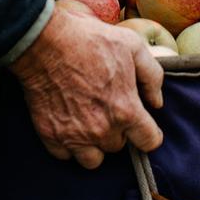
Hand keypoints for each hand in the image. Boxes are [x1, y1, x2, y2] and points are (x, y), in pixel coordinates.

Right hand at [7, 5, 163, 168]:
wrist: (43, 40)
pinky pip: (65, 155)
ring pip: (93, 160)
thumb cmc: (89, 40)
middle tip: (107, 109)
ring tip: (88, 123)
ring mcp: (74, 136)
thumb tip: (157, 101)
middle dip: (117, 131)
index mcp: (126, 110)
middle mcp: (102, 130)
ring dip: (93, 146)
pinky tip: (67, 123)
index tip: (141, 125)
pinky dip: (67, 144)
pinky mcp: (50, 136)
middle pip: (118, 147)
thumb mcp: (132, 45)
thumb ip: (152, 76)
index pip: (149, 142)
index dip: (149, 133)